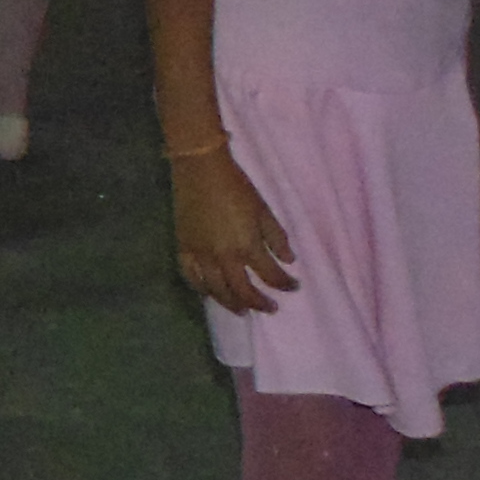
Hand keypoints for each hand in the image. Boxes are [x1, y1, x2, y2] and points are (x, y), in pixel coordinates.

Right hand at [169, 148, 297, 312]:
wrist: (200, 169)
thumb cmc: (236, 186)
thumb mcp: (263, 210)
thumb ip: (277, 237)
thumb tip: (288, 260)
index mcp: (247, 245)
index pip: (270, 275)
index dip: (285, 284)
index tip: (294, 286)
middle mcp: (224, 257)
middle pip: (242, 290)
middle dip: (259, 302)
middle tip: (270, 308)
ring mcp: (201, 255)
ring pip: (216, 290)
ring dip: (232, 303)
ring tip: (242, 310)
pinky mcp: (184, 248)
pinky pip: (191, 277)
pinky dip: (202, 289)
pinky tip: (210, 293)